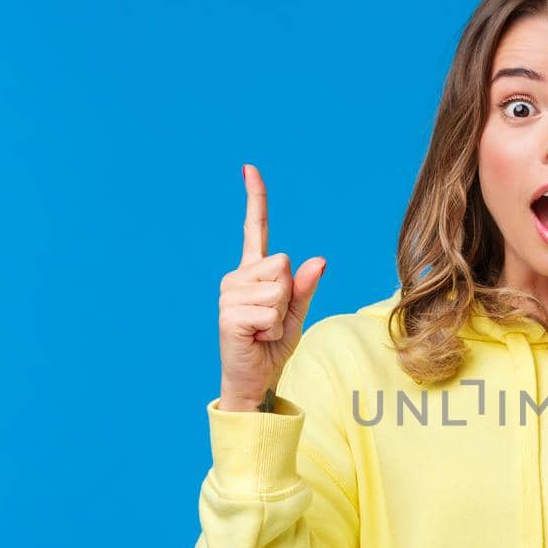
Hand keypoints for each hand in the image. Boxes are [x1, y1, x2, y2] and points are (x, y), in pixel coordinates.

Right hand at [217, 164, 326, 410]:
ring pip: (278, 288)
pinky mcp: (228, 315)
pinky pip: (270, 312)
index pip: (255, 229)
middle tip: (273, 320)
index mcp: (253, 273)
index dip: (255, 199)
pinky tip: (256, 337)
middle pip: (282, 264)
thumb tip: (319, 259)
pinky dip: (272, 329)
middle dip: (288, 296)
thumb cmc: (272, 346)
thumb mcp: (296, 313)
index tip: (249, 168)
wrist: (255, 379)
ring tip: (263, 329)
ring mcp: (229, 295)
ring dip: (280, 315)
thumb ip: (305, 287)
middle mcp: (236, 277)